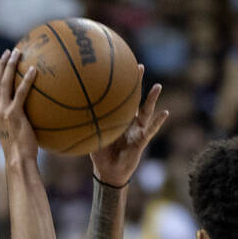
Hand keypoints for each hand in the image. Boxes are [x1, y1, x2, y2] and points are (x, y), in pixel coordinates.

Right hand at [0, 49, 38, 162]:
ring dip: (11, 65)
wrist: (18, 159)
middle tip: (11, 51)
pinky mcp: (13, 114)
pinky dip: (26, 80)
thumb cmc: (22, 149)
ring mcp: (2, 111)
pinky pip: (20, 93)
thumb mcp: (17, 131)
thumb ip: (20, 118)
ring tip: (19, 52)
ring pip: (5, 82)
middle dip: (3, 63)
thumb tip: (35, 110)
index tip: (5, 59)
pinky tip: (34, 70)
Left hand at [90, 69, 167, 186]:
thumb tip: (71, 113)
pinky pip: (151, 130)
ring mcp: (137, 130)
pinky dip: (158, 122)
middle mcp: (129, 121)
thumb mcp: (91, 137)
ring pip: (146, 111)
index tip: (119, 66)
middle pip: (134, 98)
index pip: (119, 98)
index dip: (120, 84)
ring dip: (152, 99)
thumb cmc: (100, 155)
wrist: (108, 172)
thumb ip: (85, 126)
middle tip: (139, 66)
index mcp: (118, 118)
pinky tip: (165, 113)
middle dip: (137, 82)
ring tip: (158, 86)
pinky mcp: (142, 140)